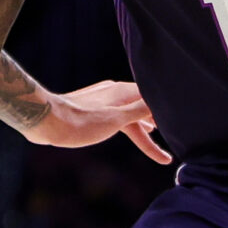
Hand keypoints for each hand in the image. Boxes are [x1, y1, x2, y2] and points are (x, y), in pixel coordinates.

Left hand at [25, 80, 169, 164]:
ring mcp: (102, 99)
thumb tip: (160, 101)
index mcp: (122, 93)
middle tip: (173, 134)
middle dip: (157, 120)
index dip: (166, 108)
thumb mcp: (116, 120)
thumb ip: (139, 111)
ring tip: (154, 134)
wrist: (46, 121)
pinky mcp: (91, 108)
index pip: (153, 97)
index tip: (181, 117)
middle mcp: (114, 92)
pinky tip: (125, 129)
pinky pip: (117, 115)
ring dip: (142, 124)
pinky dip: (126, 124)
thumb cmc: (80, 122)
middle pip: (142, 105)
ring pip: (129, 112)